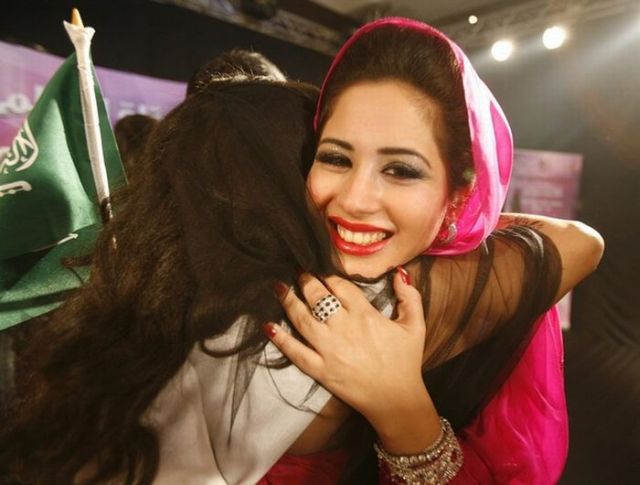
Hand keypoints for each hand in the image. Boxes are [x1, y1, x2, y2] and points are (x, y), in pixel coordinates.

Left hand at [265, 269, 433, 435]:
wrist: (397, 400)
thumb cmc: (405, 362)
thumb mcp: (415, 326)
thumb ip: (409, 297)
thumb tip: (400, 273)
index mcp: (365, 315)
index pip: (340, 285)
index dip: (327, 272)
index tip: (318, 263)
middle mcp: (344, 329)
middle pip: (318, 297)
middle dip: (305, 280)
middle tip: (296, 269)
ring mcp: (329, 350)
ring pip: (303, 320)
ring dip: (288, 301)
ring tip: (278, 287)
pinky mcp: (320, 370)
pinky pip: (296, 353)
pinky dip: (281, 340)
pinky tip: (268, 327)